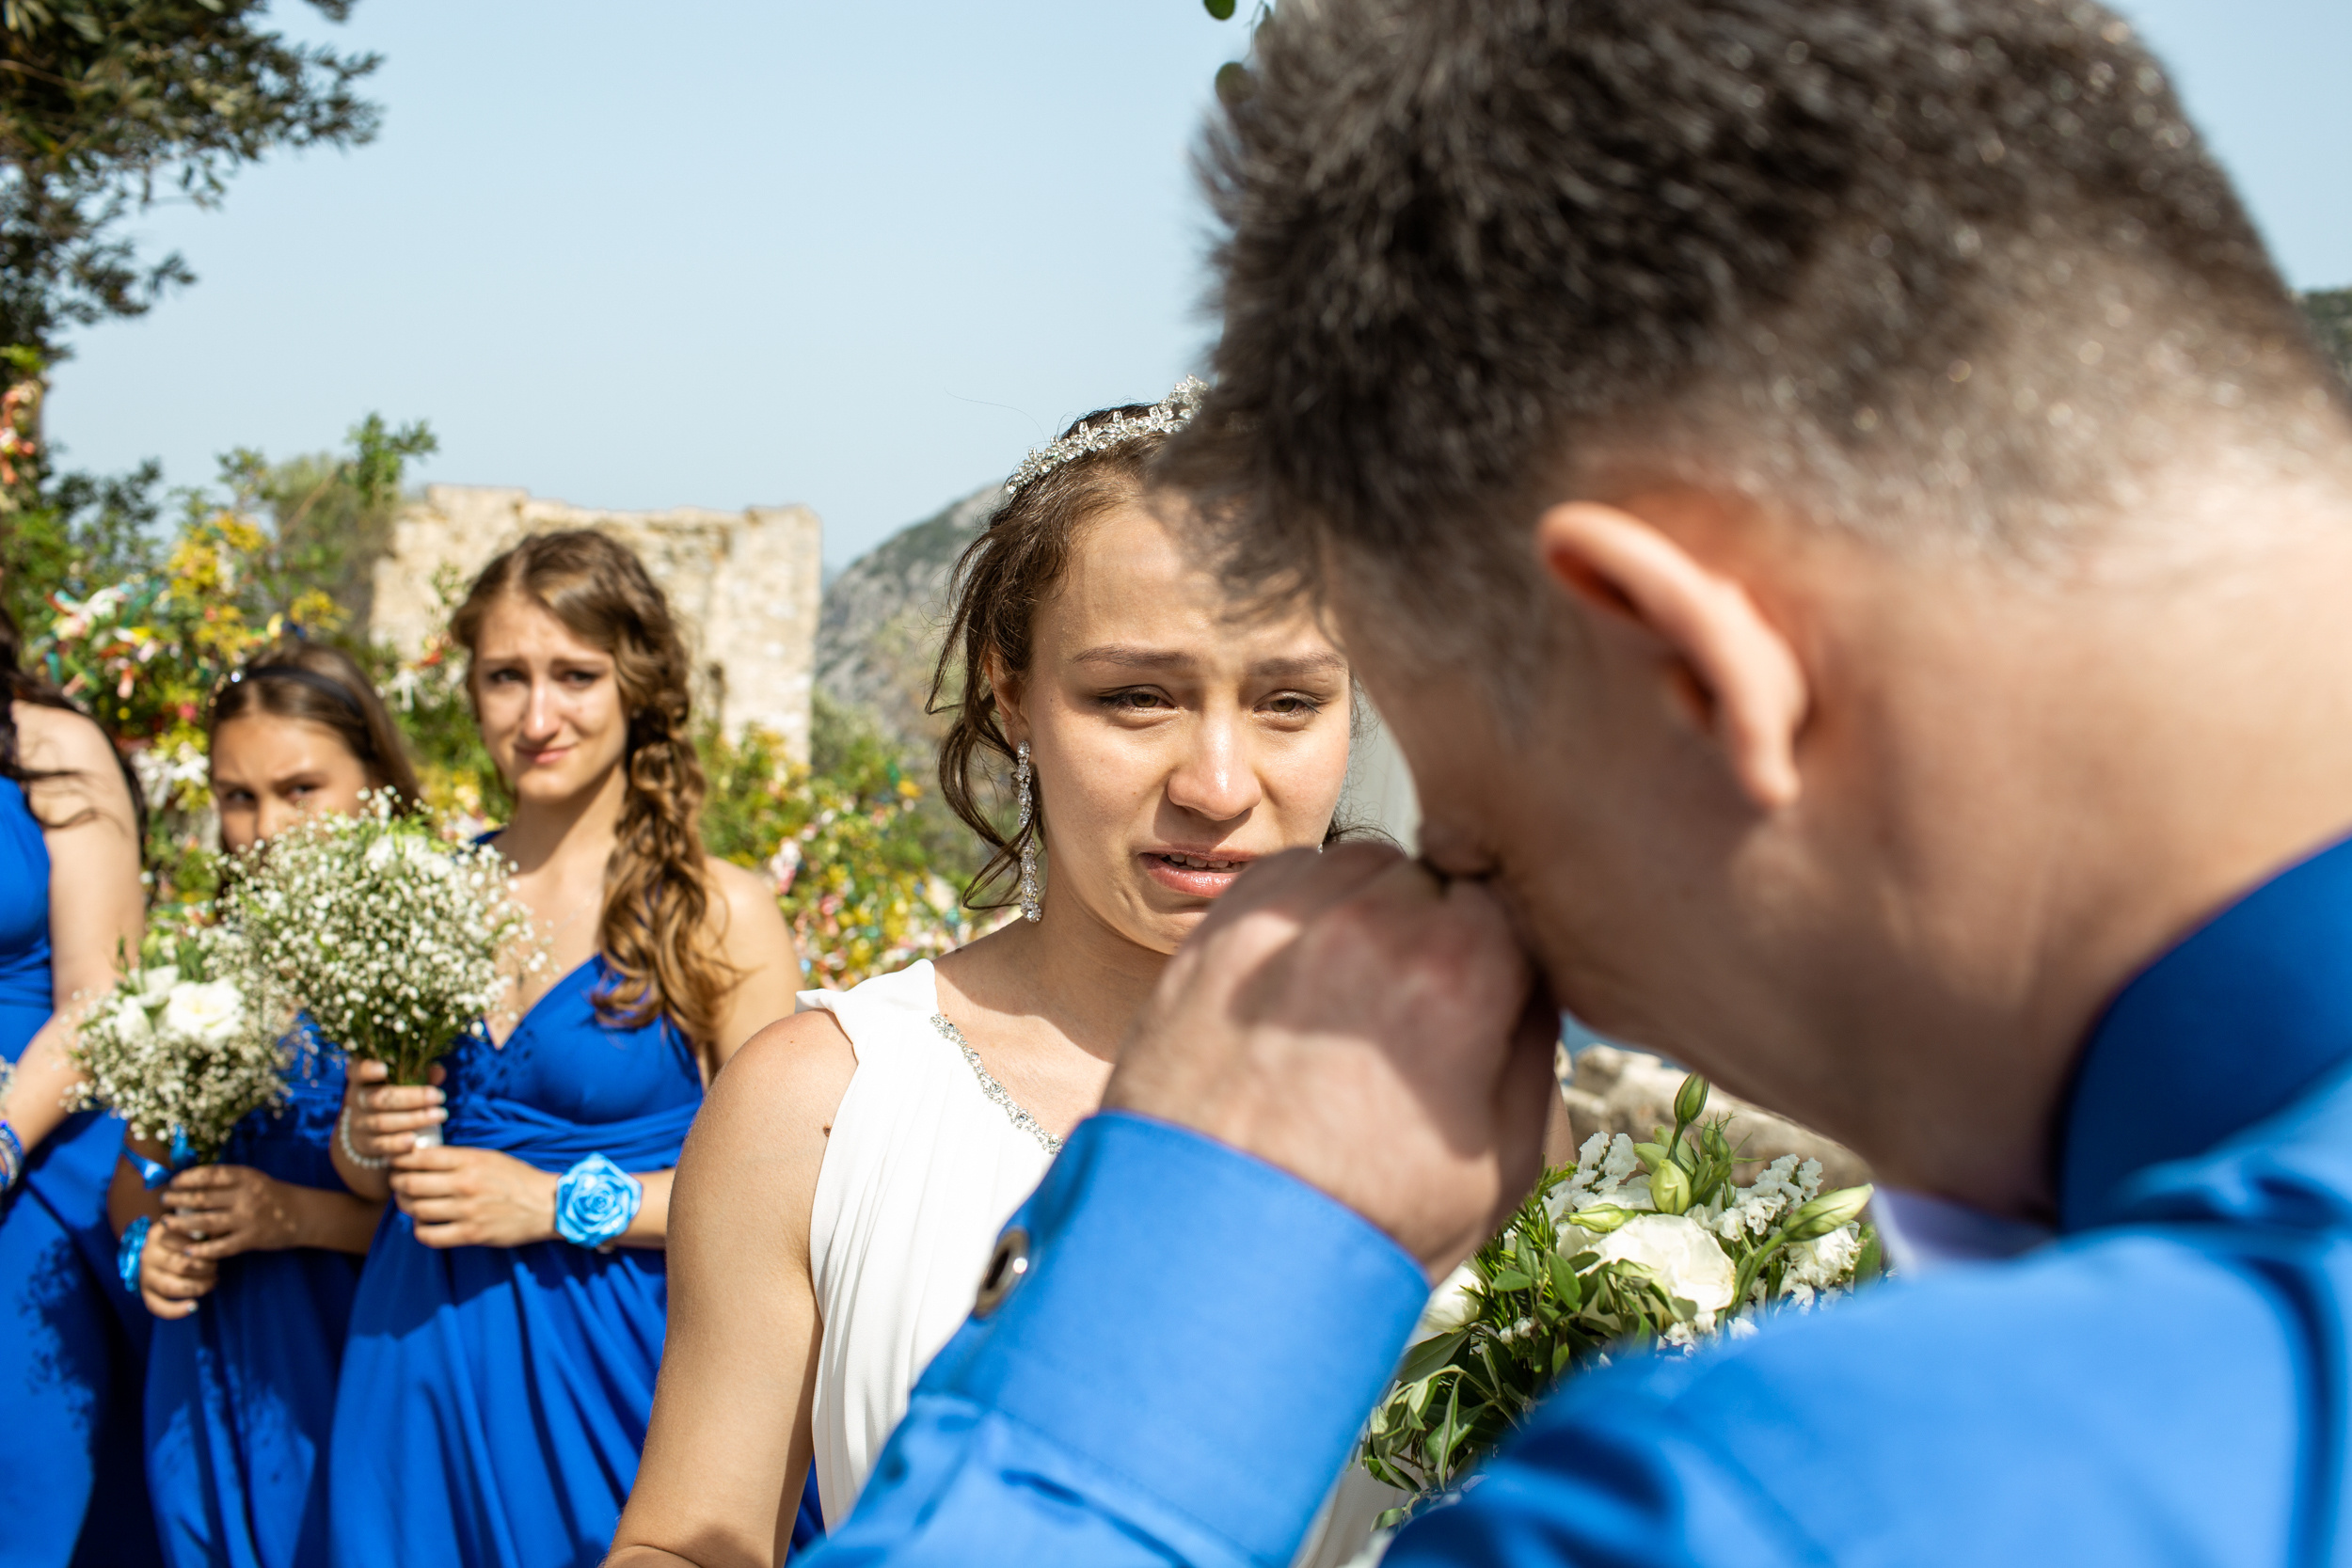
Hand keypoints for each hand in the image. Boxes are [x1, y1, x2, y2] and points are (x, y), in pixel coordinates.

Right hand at [137, 1219, 217, 1317]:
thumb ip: (203, 1230)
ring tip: (212, 1282)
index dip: (207, 1251)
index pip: (187, 1245)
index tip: (217, 1250)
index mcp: (159, 1234)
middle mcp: (148, 1255)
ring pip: (171, 1287)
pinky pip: (156, 1306)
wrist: (159, 1248)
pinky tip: (194, 1307)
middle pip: (182, 1266)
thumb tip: (220, 1238)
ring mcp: (145, 1275)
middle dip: (206, 1269)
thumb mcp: (191, 1226)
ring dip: (197, 1287)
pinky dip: (175, 1311)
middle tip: (216, 1268)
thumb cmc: (184, 1236)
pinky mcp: (145, 1292)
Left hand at [161, 1164, 300, 1259]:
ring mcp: (248, 1218)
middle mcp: (245, 1196)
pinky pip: (221, 1246)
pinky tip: (188, 1250)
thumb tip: (193, 1183)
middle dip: (178, 1199)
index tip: (174, 1182)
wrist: (304, 1213)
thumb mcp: (254, 1180)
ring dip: (182, 1223)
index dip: (188, 1178)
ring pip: (206, 1222)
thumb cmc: (273, 1195)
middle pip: (202, 1198)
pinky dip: (202, 1250)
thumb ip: (229, 1182)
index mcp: (246, 1177)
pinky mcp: (251, 1238)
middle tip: (165, 1200)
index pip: (210, 1175)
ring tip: (167, 1222)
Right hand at [344, 1058, 445, 1159]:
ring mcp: (359, 1124)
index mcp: (363, 1079)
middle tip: (439, 1096)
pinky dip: (397, 1144)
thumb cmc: (393, 1096)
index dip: (368, 1070)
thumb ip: (419, 1074)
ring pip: (381, 1122)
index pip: (358, 1071)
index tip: (383, 1069)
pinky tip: (415, 1141)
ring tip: (440, 1115)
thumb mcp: (401, 1081)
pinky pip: (381, 1145)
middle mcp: (357, 1100)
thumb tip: (438, 1071)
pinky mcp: (365, 1144)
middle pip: (378, 1099)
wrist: (369, 1130)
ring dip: (413, 1119)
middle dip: (411, 1098)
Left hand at [390, 1144, 559, 1248]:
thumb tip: (422, 1157)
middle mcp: (465, 1184)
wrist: (547, 1205)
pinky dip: (420, 1230)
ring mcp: (467, 1211)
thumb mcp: (490, 1157)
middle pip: (411, 1184)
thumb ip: (458, 1157)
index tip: (397, 1162)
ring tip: (410, 1203)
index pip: (421, 1157)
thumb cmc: (518, 1178)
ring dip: (407, 1206)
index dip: (401, 1160)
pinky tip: (425, 1224)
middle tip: (398, 1183)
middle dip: (397, 1183)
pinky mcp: (470, 1234)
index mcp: (470, 1161)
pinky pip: (429, 1235)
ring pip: (416, 1209)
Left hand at [1103, 842, 1556, 1275]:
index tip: (1477, 1001)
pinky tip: (1298, 986)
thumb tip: (1535, 975)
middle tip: (1409, 1016)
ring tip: (1350, 1001)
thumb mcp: (1506, 1161)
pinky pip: (1283, 881)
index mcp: (1459, 972)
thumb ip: (1536, 1044)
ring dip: (1365, 913)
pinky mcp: (1216, 932)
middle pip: (1432, 880)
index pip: (1508, 902)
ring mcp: (1284, 921)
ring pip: (1357, 868)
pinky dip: (1300, 915)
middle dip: (1432, 932)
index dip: (1499, 955)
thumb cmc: (1363, 1222)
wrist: (1215, 1253)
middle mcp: (1370, 925)